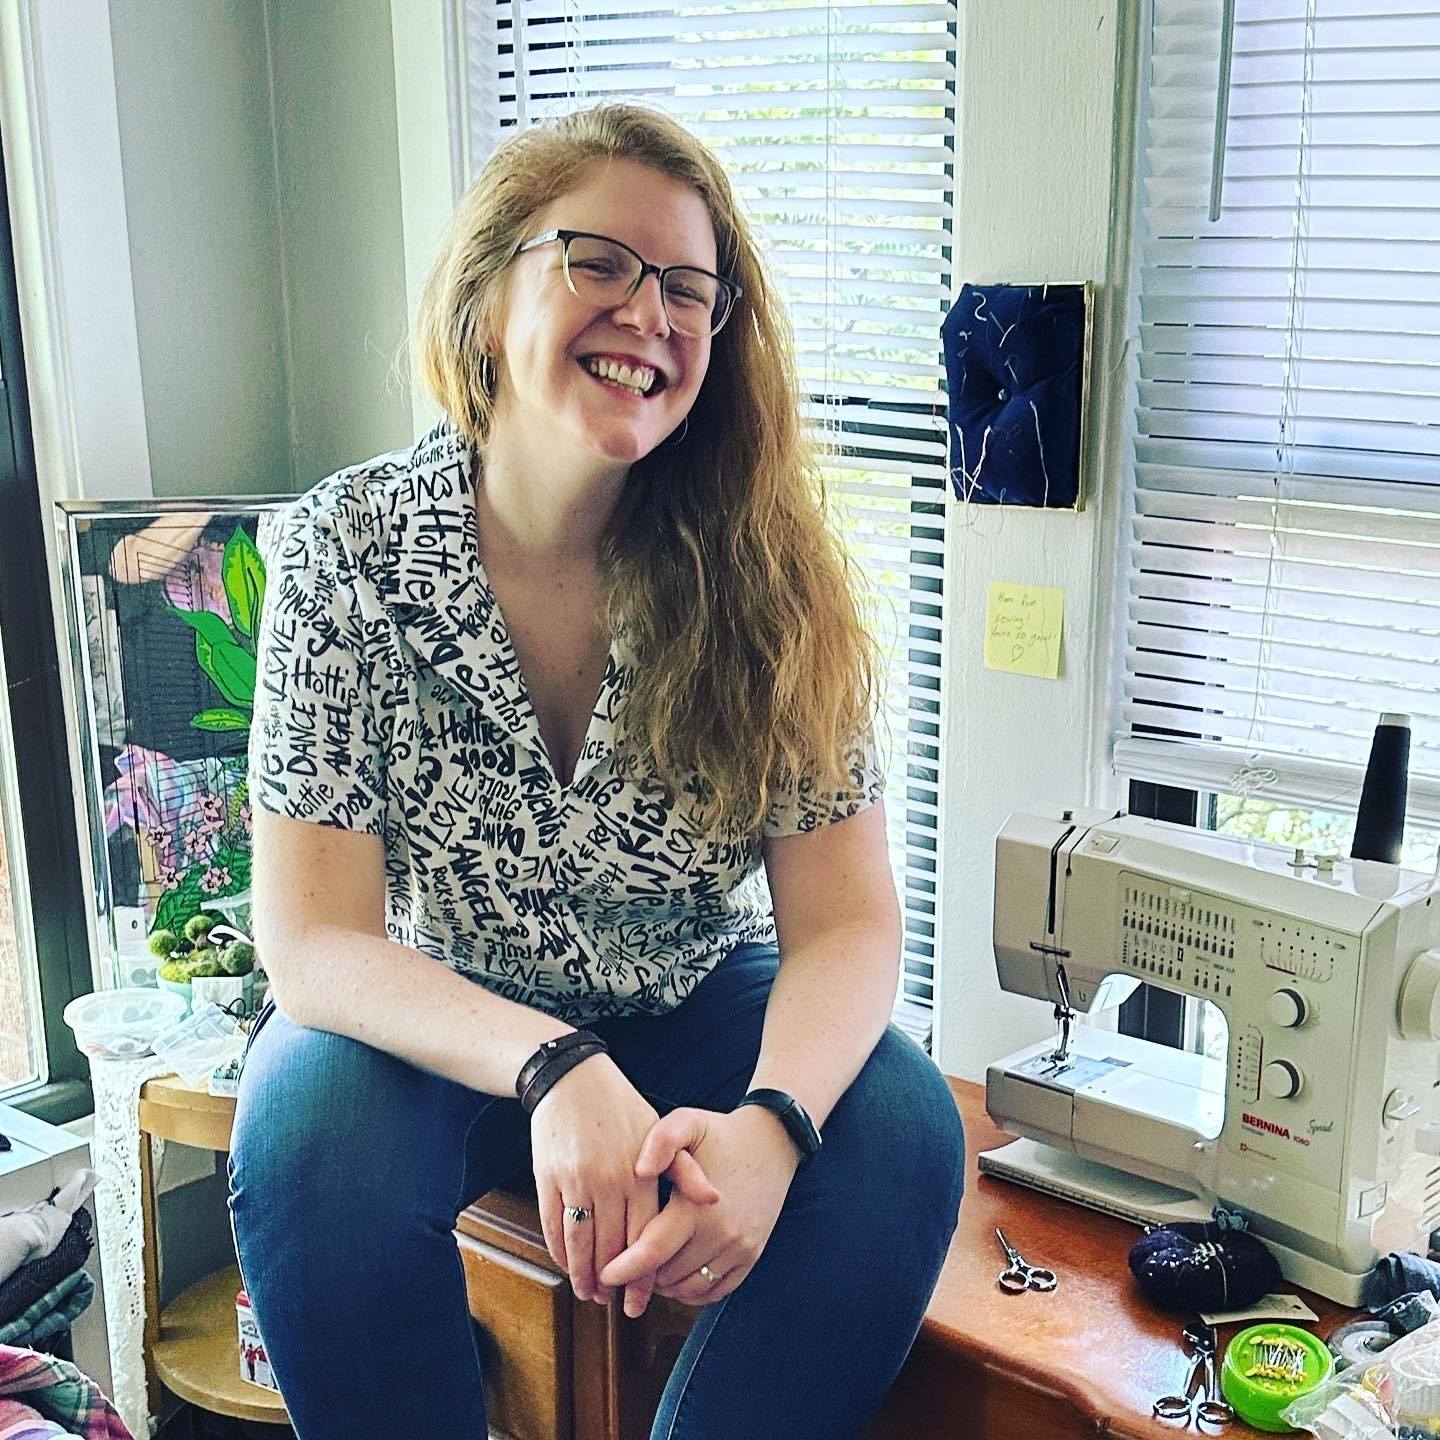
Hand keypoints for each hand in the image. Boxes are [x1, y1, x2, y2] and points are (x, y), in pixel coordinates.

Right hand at [528, 1054, 719, 1315]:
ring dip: (582, 1274)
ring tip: (588, 1292)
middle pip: (610, 1248)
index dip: (641, 1274)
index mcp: (639, 1174)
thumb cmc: (621, 1108)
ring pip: (578, 1244)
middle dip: (611, 1282)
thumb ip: (685, 1170)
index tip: (639, 1298)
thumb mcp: (659, 1131)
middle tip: (612, 1302)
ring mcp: (576, 1181)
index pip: (643, 1238)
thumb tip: (714, 1200)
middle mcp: (608, 1181)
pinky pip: (553, 1226)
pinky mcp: (548, 1178)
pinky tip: (566, 1263)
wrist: (572, 1079)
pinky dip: (559, 1251)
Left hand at [598, 1106, 800, 1313]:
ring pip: (688, 1288)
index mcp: (696, 1206)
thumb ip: (661, 1140)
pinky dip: (691, 1291)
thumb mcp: (688, 1123)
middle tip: (623, 1266)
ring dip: (664, 1285)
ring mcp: (738, 1249)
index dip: (624, 1268)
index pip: (651, 1252)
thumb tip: (639, 1171)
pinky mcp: (751, 1257)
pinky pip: (714, 1291)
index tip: (603, 1273)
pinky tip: (676, 1273)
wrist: (772, 1143)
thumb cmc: (720, 1133)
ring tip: (649, 1267)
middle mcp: (720, 1233)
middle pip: (666, 1275)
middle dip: (640, 1275)